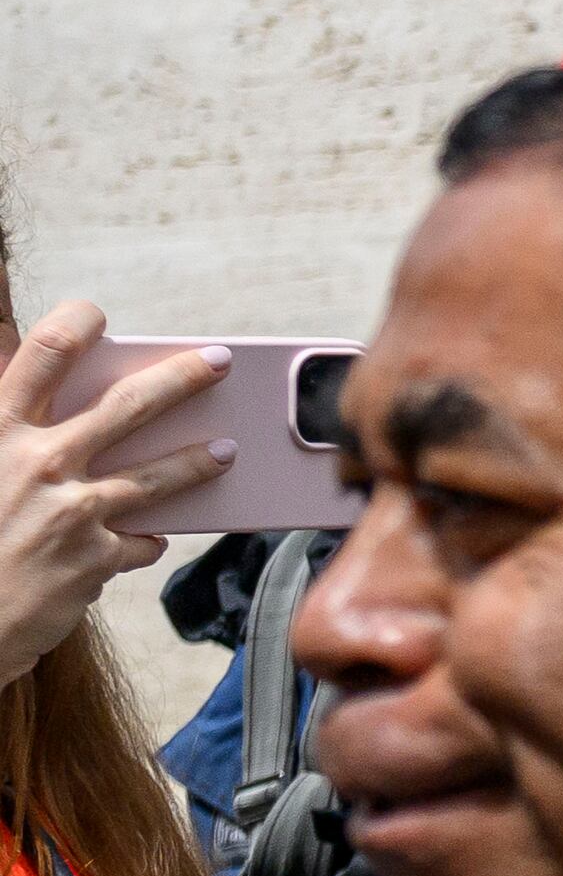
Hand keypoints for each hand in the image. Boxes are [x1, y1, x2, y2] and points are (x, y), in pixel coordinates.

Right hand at [0, 305, 223, 685]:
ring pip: (156, 477)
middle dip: (182, 378)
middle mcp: (36, 464)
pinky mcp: (93, 560)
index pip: (42, 356)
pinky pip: (138, 543)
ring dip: (198, 461)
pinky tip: (146, 540)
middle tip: (221, 360)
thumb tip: (41, 400)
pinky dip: (143, 541)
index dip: (73, 325)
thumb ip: (11, 431)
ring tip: (228, 451)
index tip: (96, 315)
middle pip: (128, 406)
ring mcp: (70, 512)